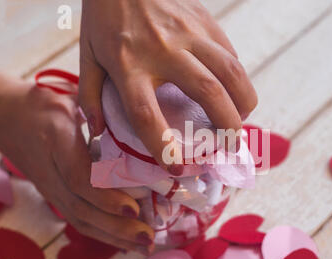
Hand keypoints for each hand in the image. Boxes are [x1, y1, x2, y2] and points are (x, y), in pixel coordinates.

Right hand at [0, 75, 153, 253]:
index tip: (133, 209)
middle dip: (117, 227)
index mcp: (58, 141)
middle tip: (148, 236)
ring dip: (114, 237)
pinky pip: (78, 220)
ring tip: (144, 245)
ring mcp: (51, 188)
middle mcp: (52, 172)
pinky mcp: (54, 196)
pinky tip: (126, 242)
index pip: (79, 178)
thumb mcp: (73, 100)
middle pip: (82, 208)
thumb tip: (142, 132)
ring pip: (80, 220)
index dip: (106, 197)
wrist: (7, 117)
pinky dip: (103, 234)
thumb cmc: (46, 105)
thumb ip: (102, 114)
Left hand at [79, 0, 257, 172]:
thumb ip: (89, 95)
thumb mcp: (87, 54)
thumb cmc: (104, 14)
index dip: (164, 148)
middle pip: (208, 93)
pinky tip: (232, 91)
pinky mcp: (206, 21)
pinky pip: (230, 55)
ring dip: (243, 103)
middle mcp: (163, 49)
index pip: (147, 114)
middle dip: (227, 128)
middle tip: (230, 147)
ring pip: (231, 72)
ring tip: (240, 120)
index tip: (177, 169)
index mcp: (128, 64)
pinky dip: (237, 80)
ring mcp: (189, 33)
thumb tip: (99, 134)